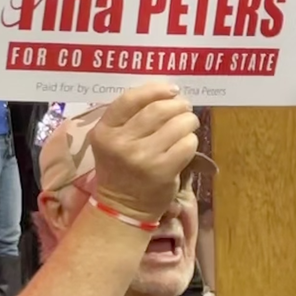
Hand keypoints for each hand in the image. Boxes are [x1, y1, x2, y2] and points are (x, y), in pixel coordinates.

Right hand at [87, 81, 197, 223]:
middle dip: (178, 105)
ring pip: (177, 125)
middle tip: (184, 108)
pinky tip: (186, 144)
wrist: (122, 205)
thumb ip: (129, 118)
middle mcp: (121, 142)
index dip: (155, 90)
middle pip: (158, 110)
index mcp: (104, 131)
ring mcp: (142, 157)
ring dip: (189, 121)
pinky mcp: (162, 171)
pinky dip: (191, 140)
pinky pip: (187, 144)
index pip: (130, 99)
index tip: (171, 89)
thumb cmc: (120, 167)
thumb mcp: (112, 140)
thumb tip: (166, 93)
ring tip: (188, 124)